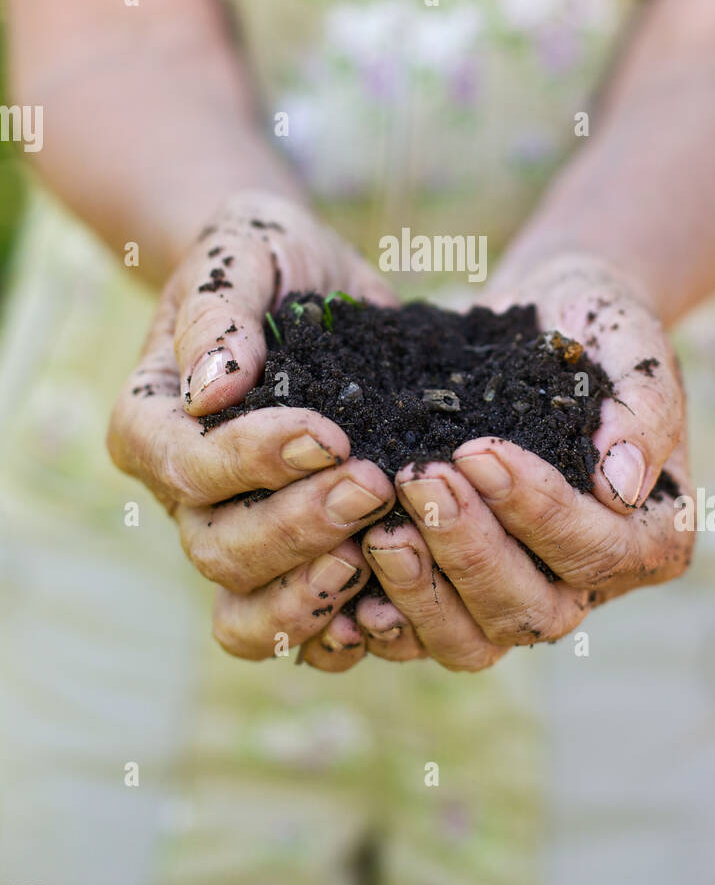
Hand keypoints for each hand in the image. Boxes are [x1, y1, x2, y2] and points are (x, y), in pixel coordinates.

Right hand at [107, 190, 395, 660]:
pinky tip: (391, 605)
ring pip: (250, 607)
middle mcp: (184, 493)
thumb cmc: (265, 257)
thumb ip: (219, 311)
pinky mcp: (295, 556)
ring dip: (313, 593)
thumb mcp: (244, 254)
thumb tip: (214, 387)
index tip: (329, 432)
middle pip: (221, 548)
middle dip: (299, 524)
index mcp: (152, 424)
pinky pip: (299, 626)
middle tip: (374, 484)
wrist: (306, 277)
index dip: (255, 461)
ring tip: (377, 555)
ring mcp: (237, 533)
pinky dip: (337, 630)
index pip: (190, 468)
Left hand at [347, 252, 692, 670]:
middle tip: (419, 479)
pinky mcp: (456, 592)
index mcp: (651, 538)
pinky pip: (416, 633)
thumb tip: (621, 487)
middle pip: (530, 611)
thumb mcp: (632, 345)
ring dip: (420, 590)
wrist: (542, 321)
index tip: (478, 450)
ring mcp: (517, 596)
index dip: (537, 510)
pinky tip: (343, 578)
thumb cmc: (596, 330)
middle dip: (470, 550)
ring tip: (378, 531)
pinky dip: (377, 619)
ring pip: (470, 640)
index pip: (595, 549)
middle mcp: (587, 586)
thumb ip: (641, 411)